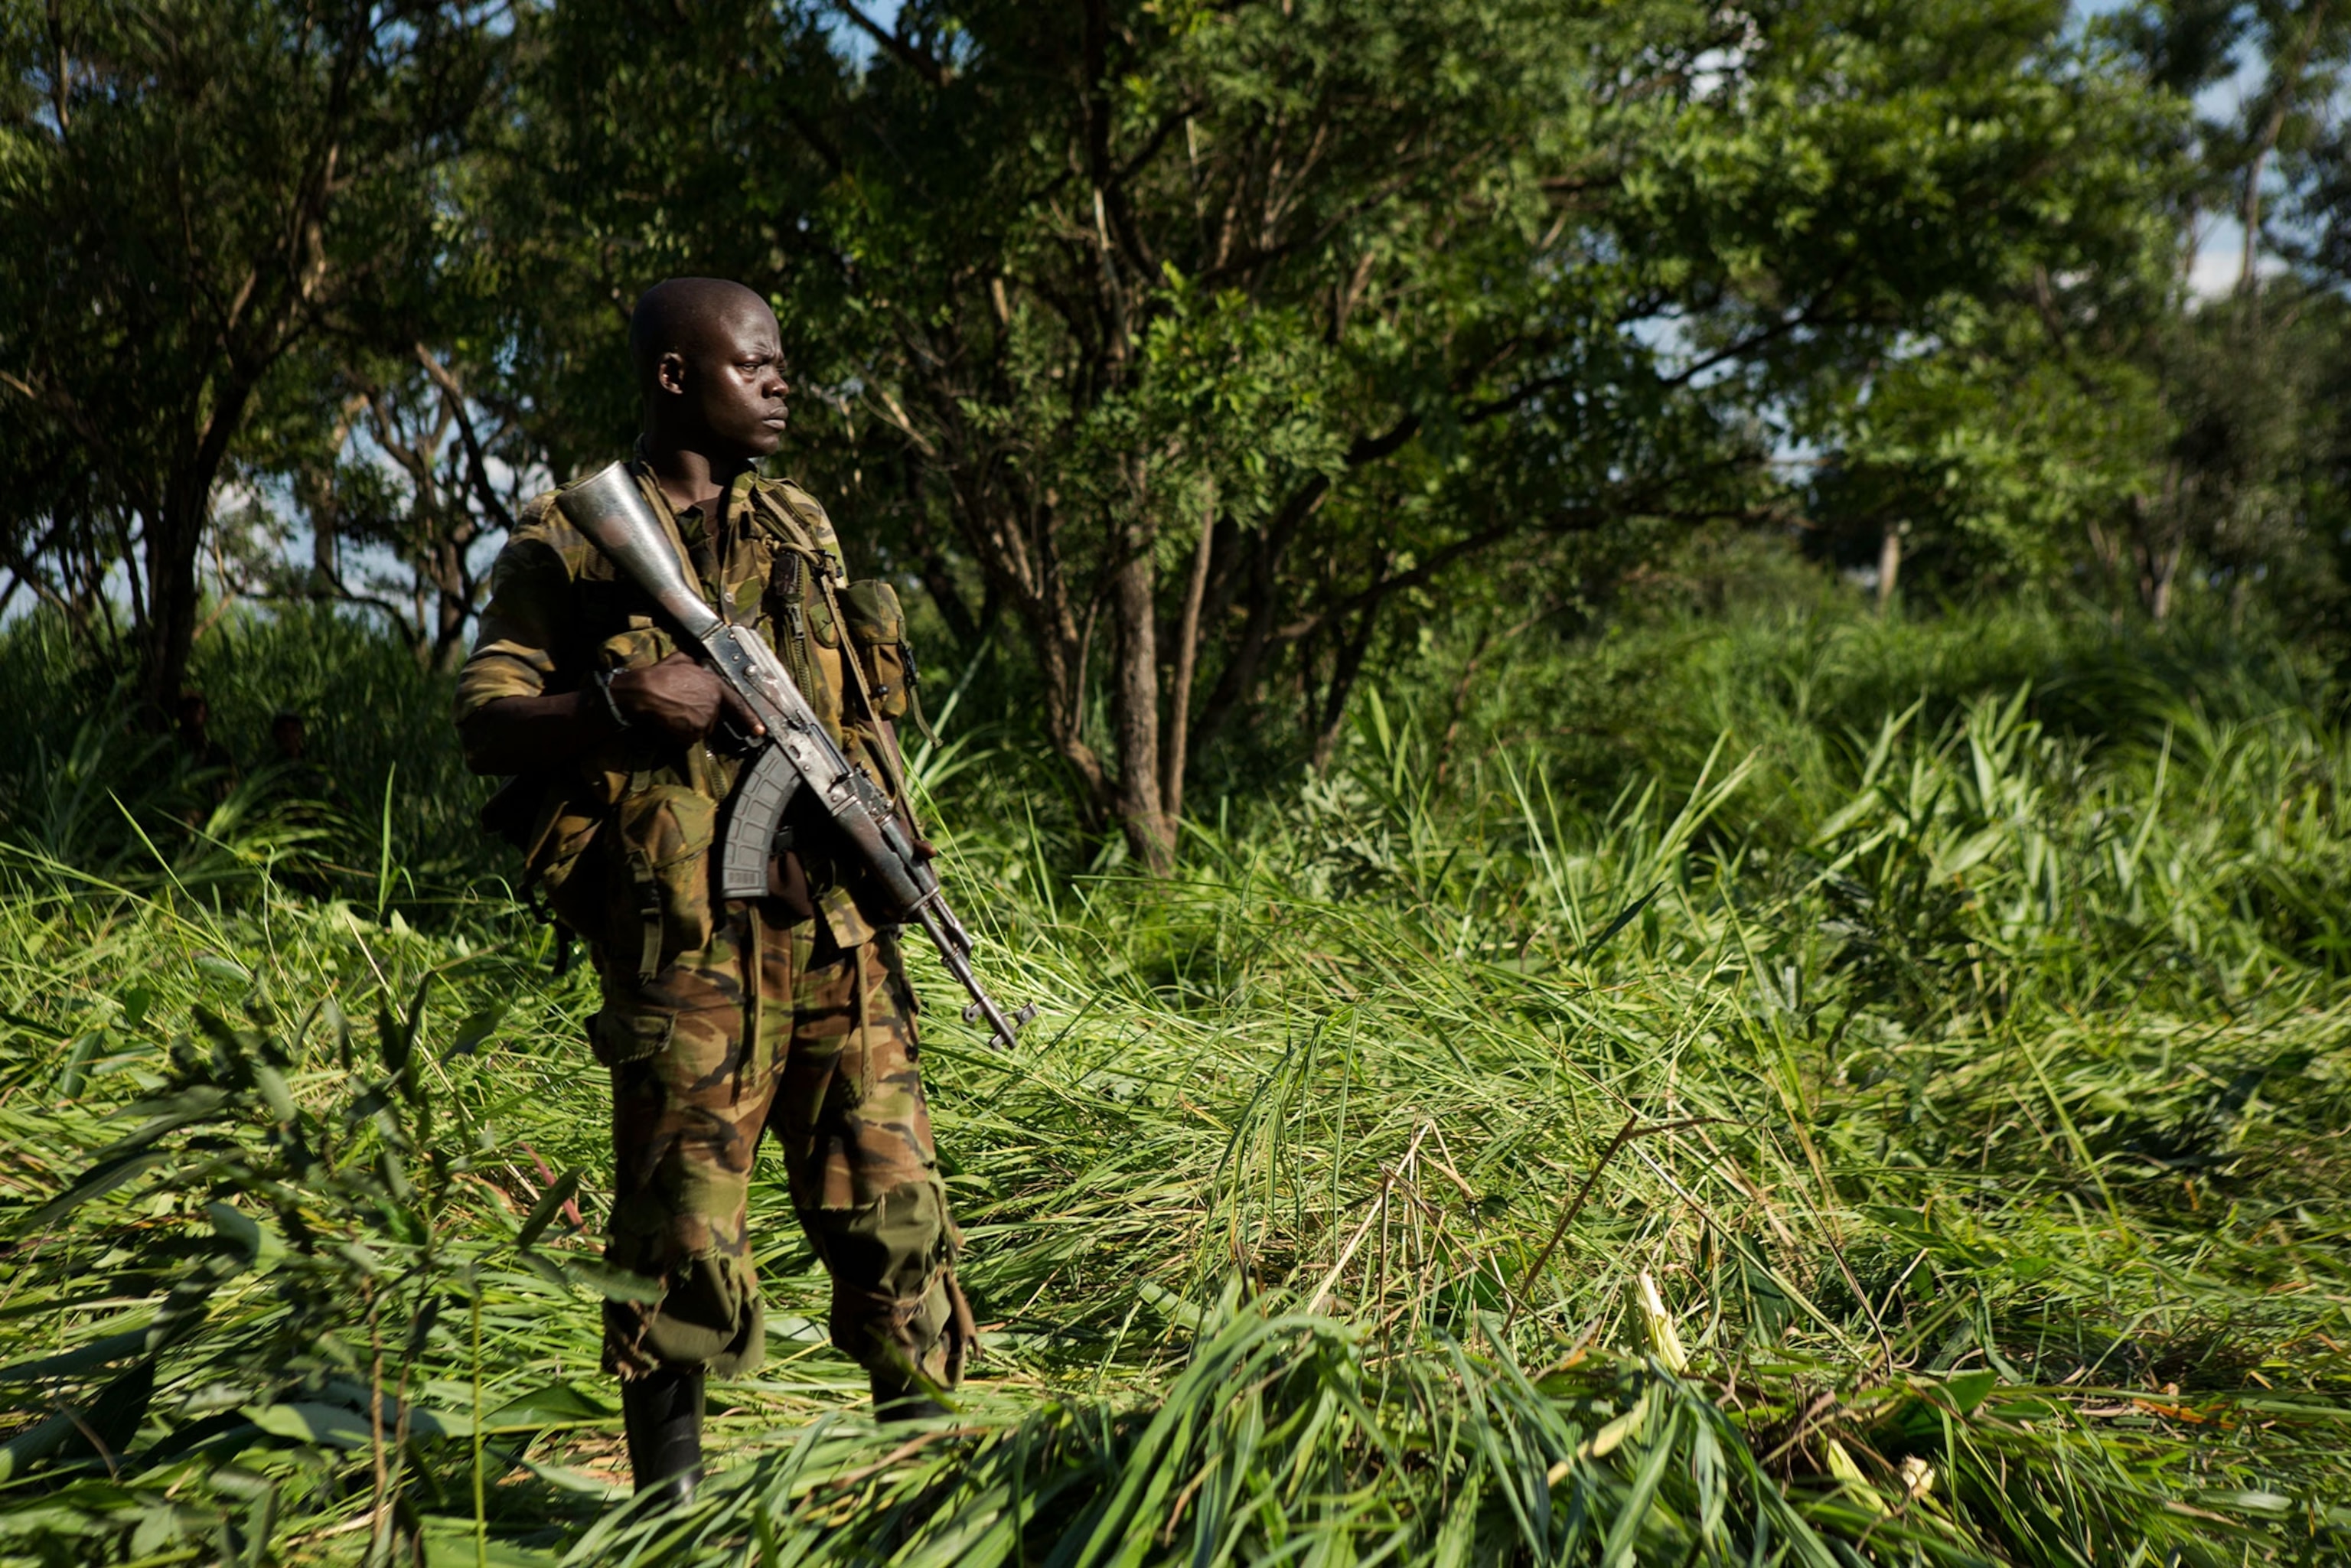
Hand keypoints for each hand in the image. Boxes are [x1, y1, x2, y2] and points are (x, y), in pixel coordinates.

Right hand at [607, 652, 763, 744]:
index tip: (760, 729)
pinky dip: (680, 733)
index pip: (737, 704)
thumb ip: (696, 665)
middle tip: (679, 706)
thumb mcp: (682, 660)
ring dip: (689, 724)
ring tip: (672, 711)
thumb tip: (697, 666)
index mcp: (715, 686)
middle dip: (699, 714)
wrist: (644, 692)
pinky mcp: (693, 734)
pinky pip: (689, 738)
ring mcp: (705, 720)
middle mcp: (714, 704)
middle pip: (712, 717)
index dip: (750, 718)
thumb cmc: (659, 675)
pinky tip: (669, 721)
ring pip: (701, 728)